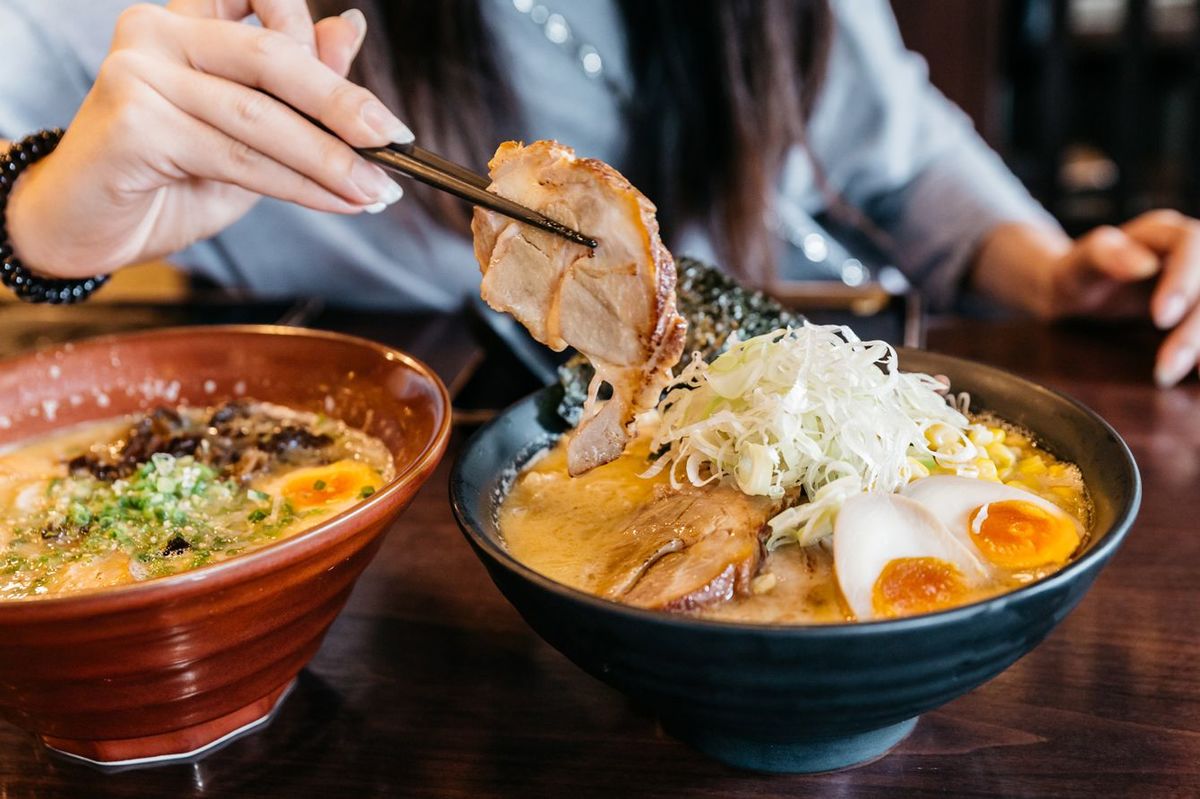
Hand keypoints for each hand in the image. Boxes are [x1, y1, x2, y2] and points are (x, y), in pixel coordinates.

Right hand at [6, 1, 408, 278]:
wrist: (86, 229)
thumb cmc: (166, 179)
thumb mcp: (246, 130)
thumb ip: (292, 85)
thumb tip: (350, 29)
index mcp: (186, 20)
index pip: (271, 15)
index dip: (328, 53)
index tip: (383, 114)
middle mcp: (156, 30)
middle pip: (272, 59)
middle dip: (344, 106)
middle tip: (395, 142)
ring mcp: (139, 70)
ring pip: (260, 116)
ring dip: (331, 159)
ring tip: (376, 190)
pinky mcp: (133, 120)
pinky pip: (237, 156)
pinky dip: (299, 185)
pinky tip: (338, 202)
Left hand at [1048, 210, 1199, 386]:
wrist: (1077, 296)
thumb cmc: (1074, 278)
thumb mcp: (1075, 269)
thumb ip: (1100, 258)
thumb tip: (1143, 265)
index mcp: (1162, 233)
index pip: (1190, 243)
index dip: (1183, 280)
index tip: (1160, 319)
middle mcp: (1191, 253)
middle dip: (1194, 330)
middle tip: (1165, 370)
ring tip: (1184, 377)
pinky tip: (1199, 376)